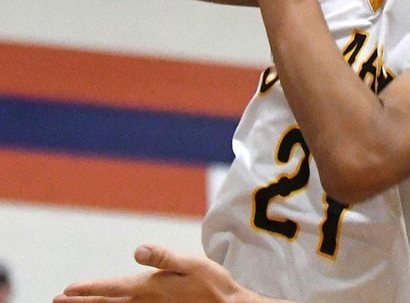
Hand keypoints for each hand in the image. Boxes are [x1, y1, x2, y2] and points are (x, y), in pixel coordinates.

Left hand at [53, 244, 262, 302]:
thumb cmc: (213, 283)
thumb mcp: (193, 263)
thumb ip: (164, 257)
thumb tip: (138, 250)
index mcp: (152, 287)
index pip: (113, 288)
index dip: (90, 289)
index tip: (67, 290)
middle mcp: (147, 300)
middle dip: (82, 301)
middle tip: (57, 300)